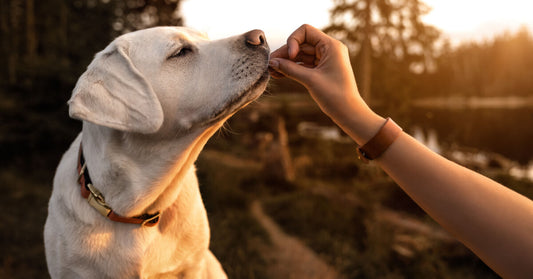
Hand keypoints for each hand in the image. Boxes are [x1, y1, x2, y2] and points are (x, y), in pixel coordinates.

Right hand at [269, 24, 381, 143]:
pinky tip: (279, 74)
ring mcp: (325, 59)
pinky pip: (304, 64)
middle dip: (285, 54)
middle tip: (269, 65)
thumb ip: (290, 69)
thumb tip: (272, 62)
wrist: (348, 112)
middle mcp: (329, 49)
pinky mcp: (321, 70)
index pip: (306, 31)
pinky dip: (292, 68)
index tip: (290, 56)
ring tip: (272, 72)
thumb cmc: (334, 95)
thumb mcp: (310, 80)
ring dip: (286, 62)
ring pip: (301, 55)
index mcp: (331, 46)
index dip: (293, 41)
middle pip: (301, 44)